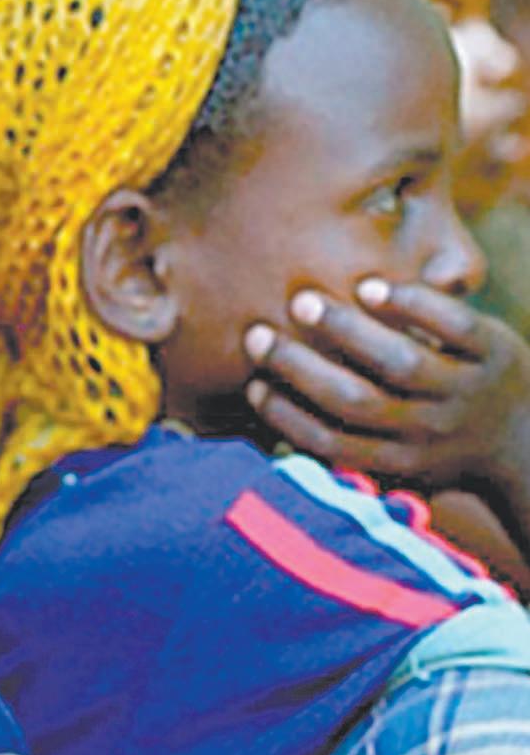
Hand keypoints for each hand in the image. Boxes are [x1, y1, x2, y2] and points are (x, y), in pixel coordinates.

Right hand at [243, 278, 529, 492]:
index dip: (285, 416)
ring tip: (303, 302)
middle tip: (257, 336)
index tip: (252, 385)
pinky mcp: (499, 354)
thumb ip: (343, 453)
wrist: (526, 440)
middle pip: (356, 400)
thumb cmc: (437, 449)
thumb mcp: (398, 468)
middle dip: (300, 367)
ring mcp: (469, 393)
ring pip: (401, 361)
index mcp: (400, 464)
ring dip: (347, 329)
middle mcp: (432, 432)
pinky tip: (369, 285)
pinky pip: (455, 326)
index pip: (331, 442)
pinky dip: (412, 304)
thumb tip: (266, 433)